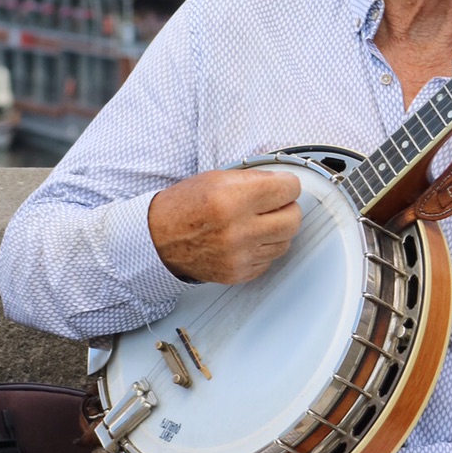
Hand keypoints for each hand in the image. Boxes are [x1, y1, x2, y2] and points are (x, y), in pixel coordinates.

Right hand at [148, 168, 302, 283]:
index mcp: (231, 199)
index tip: (283, 185)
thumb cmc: (184, 206)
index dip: (288, 185)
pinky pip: (270, 260)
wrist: (158, 239)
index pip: (288, 190)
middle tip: (275, 204)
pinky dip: (264, 248)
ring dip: (277, 230)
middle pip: (293, 219)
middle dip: (288, 208)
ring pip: (286, 242)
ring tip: (257, 222)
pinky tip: (247, 239)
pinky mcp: (239, 273)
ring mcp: (239, 255)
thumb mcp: (216, 178)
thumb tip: (285, 184)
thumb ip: (254, 179)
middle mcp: (238, 230)